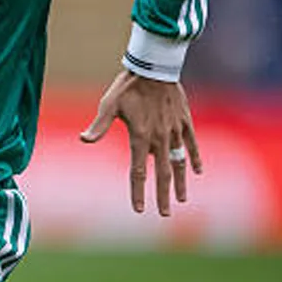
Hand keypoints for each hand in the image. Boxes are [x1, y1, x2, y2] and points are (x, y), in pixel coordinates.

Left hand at [80, 70, 203, 216]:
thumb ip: (99, 125)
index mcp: (140, 137)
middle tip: (164, 214)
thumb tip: (83, 139)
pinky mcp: (185, 121)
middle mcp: (160, 138)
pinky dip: (194, 158)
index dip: (138, 191)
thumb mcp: (109, 105)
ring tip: (181, 199)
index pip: (138, 171)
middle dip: (162, 196)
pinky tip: (198, 171)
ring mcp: (175, 130)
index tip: (139, 209)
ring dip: (180, 182)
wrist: (154, 67)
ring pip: (179, 163)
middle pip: (162, 174)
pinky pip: (192, 144)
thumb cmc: (127, 86)